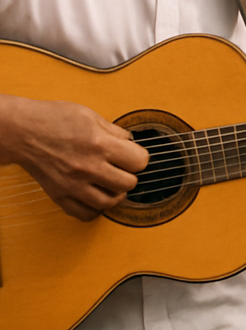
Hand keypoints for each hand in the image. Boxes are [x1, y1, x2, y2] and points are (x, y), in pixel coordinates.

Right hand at [1, 96, 147, 221]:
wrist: (22, 132)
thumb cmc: (53, 119)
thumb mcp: (90, 116)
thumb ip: (114, 131)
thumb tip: (131, 141)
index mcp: (99, 144)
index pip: (139, 161)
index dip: (139, 157)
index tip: (133, 155)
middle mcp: (87, 167)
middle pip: (128, 183)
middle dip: (129, 175)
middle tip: (122, 169)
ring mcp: (73, 184)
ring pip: (109, 202)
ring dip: (115, 194)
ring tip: (112, 184)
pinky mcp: (60, 195)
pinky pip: (84, 214)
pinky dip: (94, 209)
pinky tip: (96, 197)